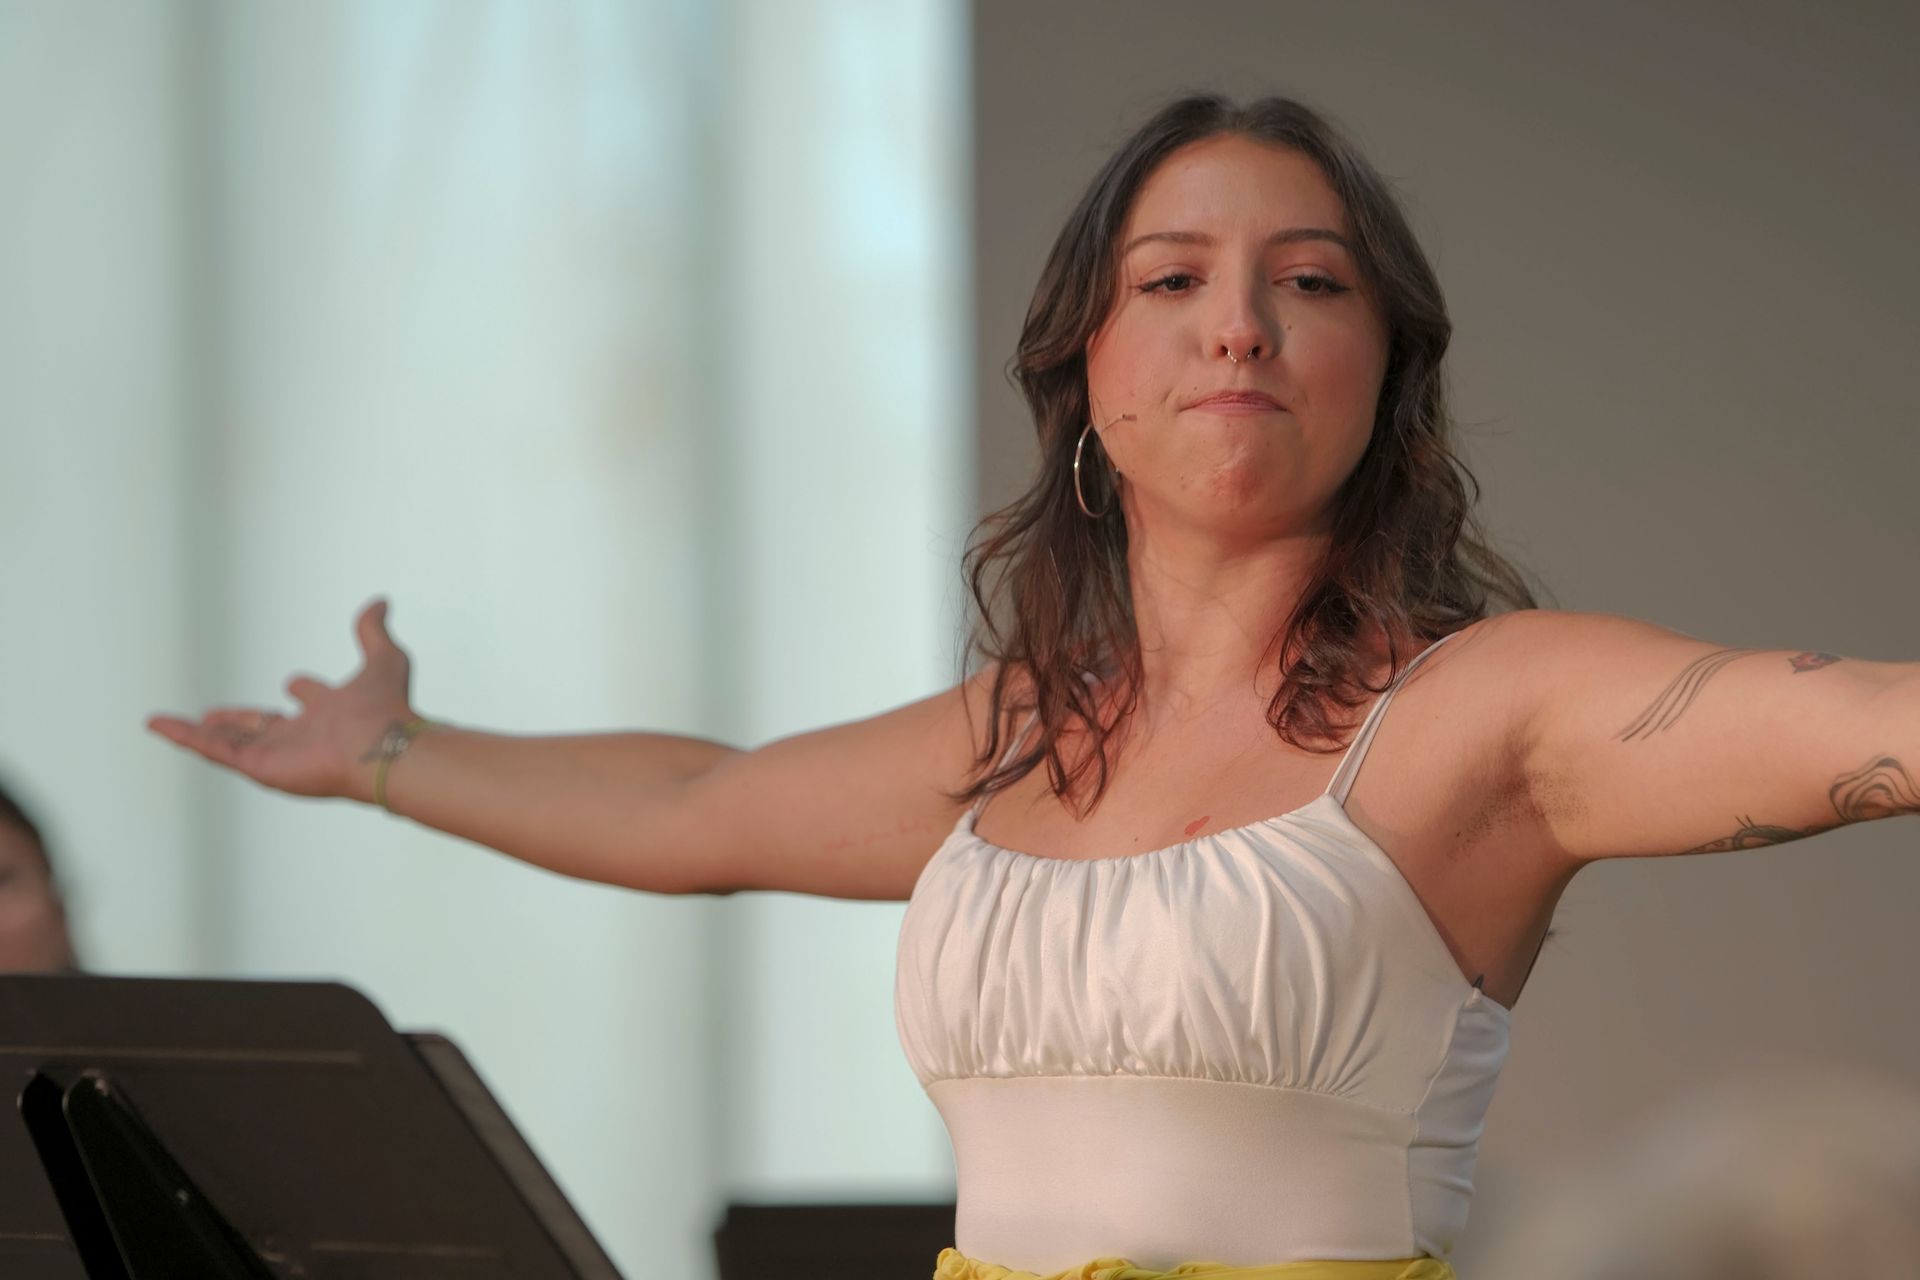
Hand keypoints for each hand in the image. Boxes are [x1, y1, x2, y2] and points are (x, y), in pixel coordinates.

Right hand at [147, 599, 417, 803]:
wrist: (385, 746)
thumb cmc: (388, 708)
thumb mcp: (385, 659)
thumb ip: (374, 632)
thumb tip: (380, 601)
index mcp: (334, 712)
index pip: (313, 701)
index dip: (305, 691)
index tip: (295, 683)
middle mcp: (306, 736)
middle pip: (264, 727)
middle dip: (239, 720)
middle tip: (213, 715)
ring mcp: (280, 754)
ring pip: (230, 742)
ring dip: (199, 732)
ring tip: (167, 724)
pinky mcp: (260, 767)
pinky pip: (213, 750)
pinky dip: (183, 737)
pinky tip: (158, 725)